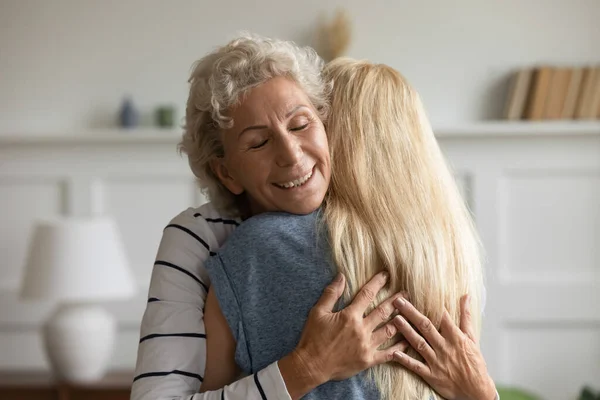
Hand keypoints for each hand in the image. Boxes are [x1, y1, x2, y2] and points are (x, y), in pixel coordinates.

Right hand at [279, 272, 407, 398]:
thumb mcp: (318, 312)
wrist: (311, 365)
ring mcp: (367, 345)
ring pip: (390, 330)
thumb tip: (341, 276)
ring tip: (411, 313)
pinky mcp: (368, 360)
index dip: (378, 282)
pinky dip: (400, 347)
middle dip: (397, 301)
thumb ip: (331, 294)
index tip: (386, 274)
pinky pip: (389, 353)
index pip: (367, 294)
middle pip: (384, 311)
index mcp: (350, 316)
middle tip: (408, 293)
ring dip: (402, 321)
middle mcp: (361, 329)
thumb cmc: (313, 338)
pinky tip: (408, 341)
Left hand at [391, 295, 496, 399]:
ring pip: (419, 343)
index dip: (431, 304)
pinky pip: (416, 367)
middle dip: (411, 313)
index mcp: (456, 338)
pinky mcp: (431, 376)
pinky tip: (394, 352)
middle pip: (426, 327)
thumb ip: (466, 317)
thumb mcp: (472, 338)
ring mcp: (437, 362)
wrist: (477, 391)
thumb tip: (466, 296)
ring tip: (395, 319)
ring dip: (406, 331)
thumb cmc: (475, 363)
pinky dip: (405, 360)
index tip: (417, 292)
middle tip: (398, 300)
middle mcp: (445, 348)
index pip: (442, 317)